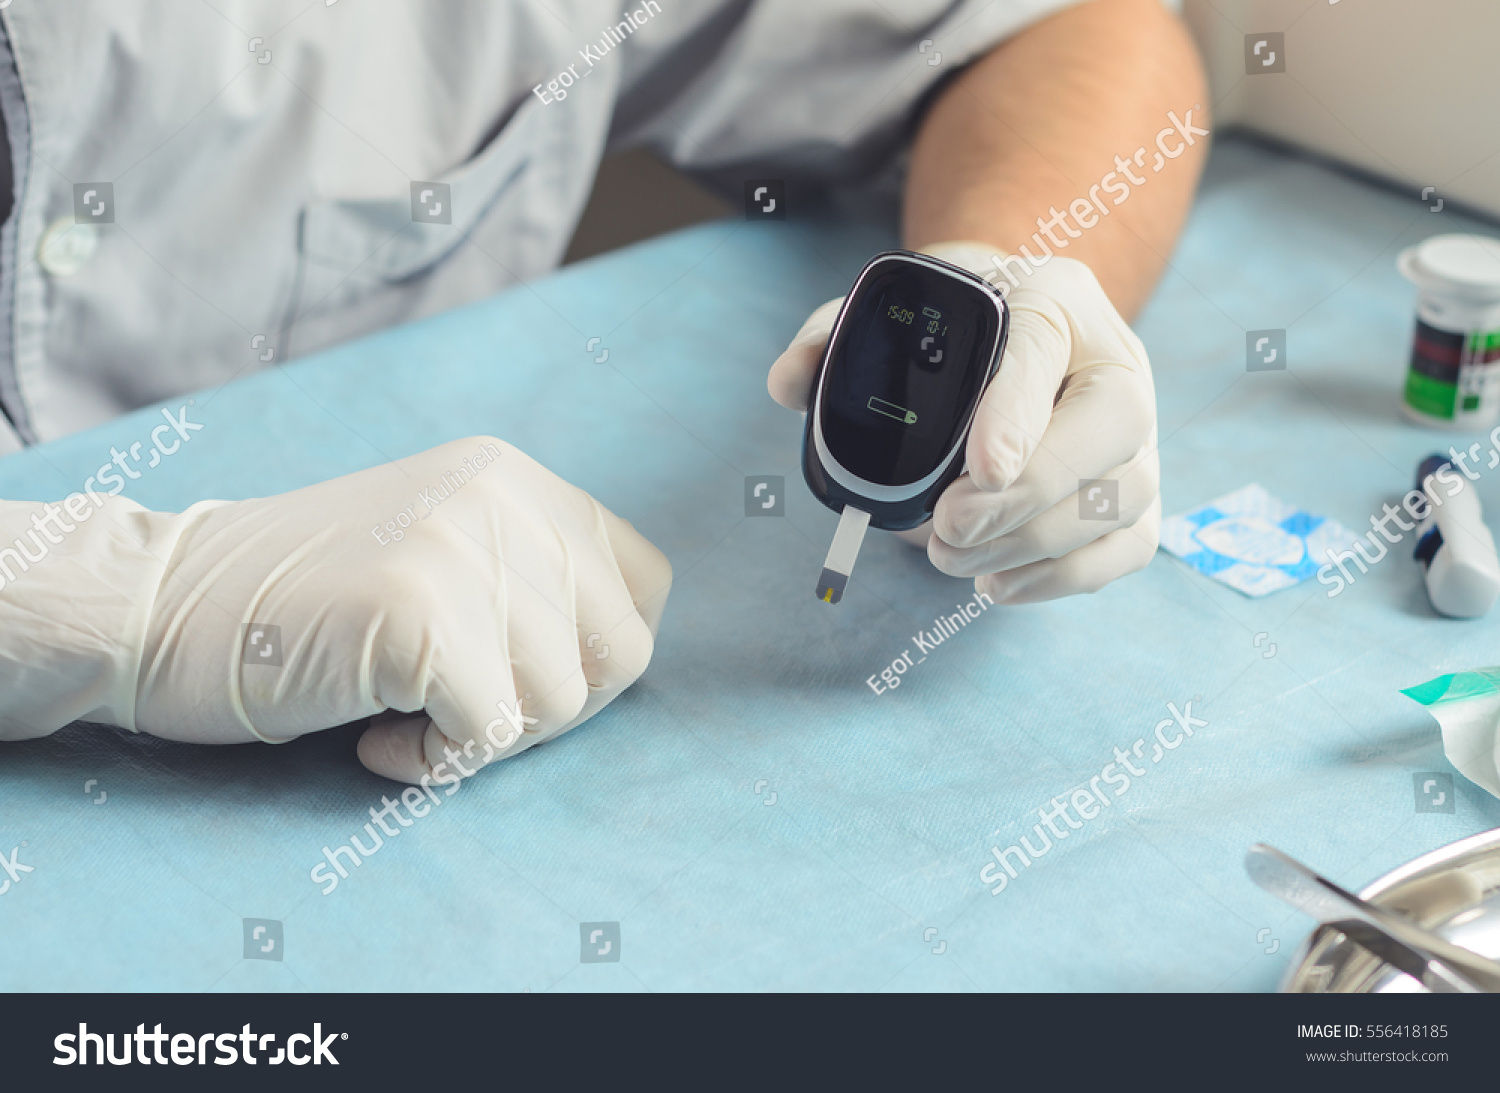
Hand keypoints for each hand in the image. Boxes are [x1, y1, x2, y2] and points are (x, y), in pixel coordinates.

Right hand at [0, 438, 671, 784]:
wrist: (155, 605)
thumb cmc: (301, 607)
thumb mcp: (439, 550)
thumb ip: (529, 576)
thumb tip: (623, 650)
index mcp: (514, 478)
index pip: (645, 585)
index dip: (594, 658)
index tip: (513, 678)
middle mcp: (501, 497)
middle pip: (619, 652)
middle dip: (549, 710)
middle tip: (460, 710)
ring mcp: (461, 548)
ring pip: (560, 700)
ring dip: (484, 737)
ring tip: (400, 711)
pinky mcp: (421, 612)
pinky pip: (493, 733)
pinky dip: (435, 762)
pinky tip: (373, 734)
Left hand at [768, 242, 1158, 602]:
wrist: (1014, 332)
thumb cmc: (951, 325)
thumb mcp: (891, 311)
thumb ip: (834, 336)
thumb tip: (788, 381)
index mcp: (1055, 297)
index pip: (1047, 347)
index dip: (1017, 413)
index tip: (981, 472)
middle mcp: (1115, 359)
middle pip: (1111, 427)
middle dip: (1030, 494)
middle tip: (947, 528)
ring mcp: (1140, 430)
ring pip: (1122, 496)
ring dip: (1035, 544)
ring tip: (952, 558)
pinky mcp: (1137, 488)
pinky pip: (1127, 546)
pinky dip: (1065, 578)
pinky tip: (997, 584)